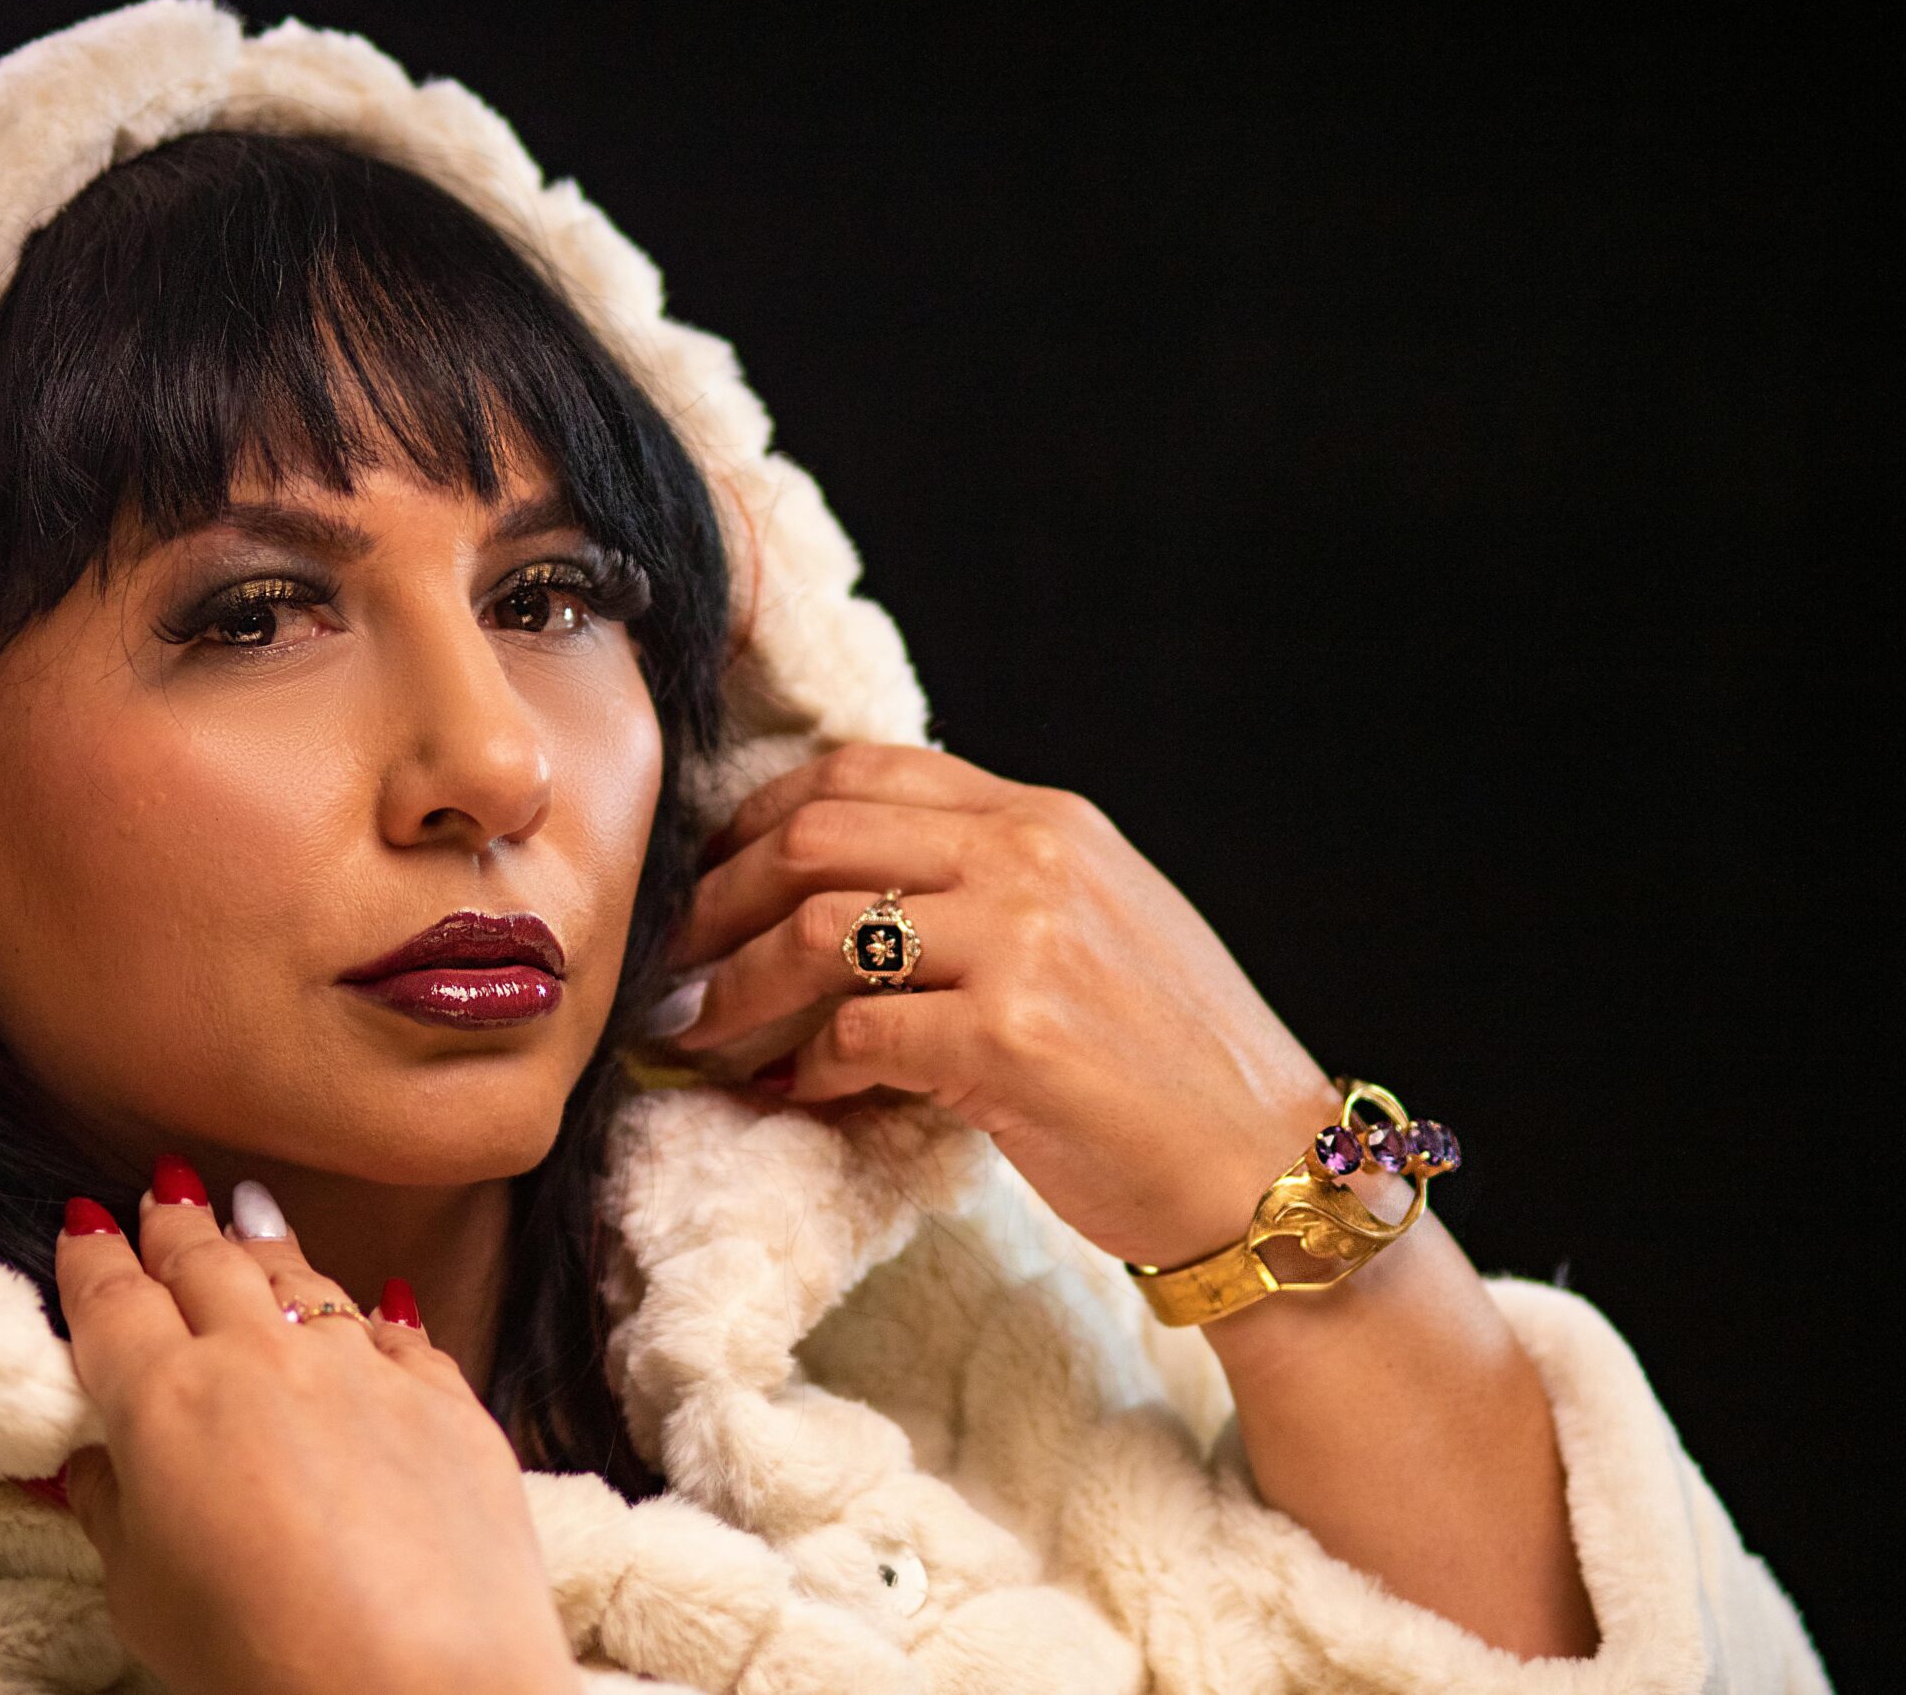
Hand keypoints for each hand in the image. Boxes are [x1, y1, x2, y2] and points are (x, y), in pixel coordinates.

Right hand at [54, 1160, 576, 1694]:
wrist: (416, 1680)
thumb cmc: (259, 1657)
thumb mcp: (142, 1597)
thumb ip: (113, 1511)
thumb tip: (94, 1462)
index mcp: (164, 1400)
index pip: (112, 1304)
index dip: (91, 1259)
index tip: (83, 1222)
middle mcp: (261, 1358)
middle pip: (206, 1267)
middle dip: (176, 1225)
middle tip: (161, 1192)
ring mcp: (361, 1368)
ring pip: (301, 1281)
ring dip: (267, 1243)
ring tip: (248, 1211)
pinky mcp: (443, 1397)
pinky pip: (398, 1332)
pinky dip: (374, 1310)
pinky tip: (375, 1297)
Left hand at [659, 741, 1344, 1266]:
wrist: (1269, 1168)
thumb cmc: (1170, 1066)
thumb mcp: (1090, 931)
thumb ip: (983, 890)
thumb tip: (835, 901)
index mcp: (1046, 821)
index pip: (861, 772)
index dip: (758, 817)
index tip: (709, 874)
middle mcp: (1032, 859)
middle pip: (814, 835)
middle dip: (715, 899)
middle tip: (671, 960)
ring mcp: (1025, 943)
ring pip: (814, 930)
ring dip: (735, 989)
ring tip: (697, 1034)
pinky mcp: (1011, 1040)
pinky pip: (856, 1036)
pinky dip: (806, 1067)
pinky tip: (800, 1092)